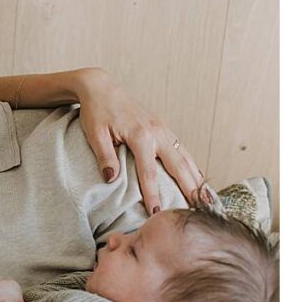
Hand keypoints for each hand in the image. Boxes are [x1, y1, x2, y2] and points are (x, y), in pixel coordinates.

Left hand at [74, 67, 202, 213]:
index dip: (153, 193)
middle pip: (178, 166)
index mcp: (141, 135)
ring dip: (196, 178)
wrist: (102, 88)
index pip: (149, 172)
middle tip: (199, 209)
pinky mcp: (163, 128)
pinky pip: (182, 150)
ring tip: (206, 199)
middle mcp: (158, 132)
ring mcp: (163, 129)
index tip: (156, 212)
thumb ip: (104, 156)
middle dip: (189, 188)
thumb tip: (111, 179)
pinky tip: (198, 178)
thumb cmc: (96, 111)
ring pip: (185, 157)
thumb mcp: (95, 134)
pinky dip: (192, 165)